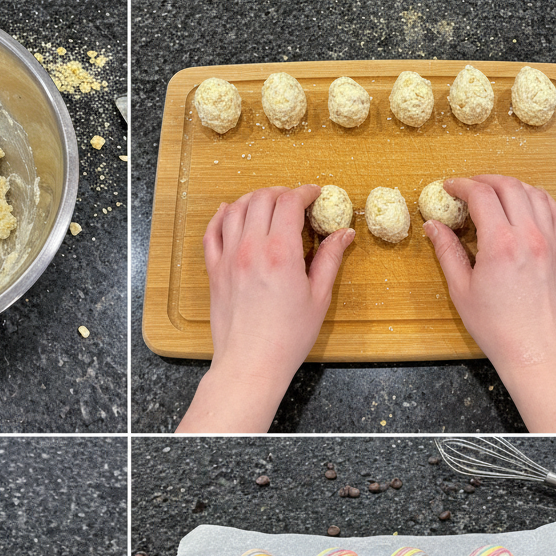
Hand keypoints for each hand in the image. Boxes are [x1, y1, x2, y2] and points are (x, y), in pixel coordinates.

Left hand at [178, 185, 352, 432]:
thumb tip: (343, 234)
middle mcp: (251, 248)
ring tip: (267, 203)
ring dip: (253, 199)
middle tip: (294, 200)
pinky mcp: (214, 271)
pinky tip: (229, 212)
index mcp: (281, 253)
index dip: (305, 192)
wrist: (250, 363)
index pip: (290, 202)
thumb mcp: (318, 297)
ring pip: (235, 209)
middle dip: (281, 192)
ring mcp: (229, 258)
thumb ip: (329, 259)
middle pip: (262, 199)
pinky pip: (212, 232)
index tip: (314, 195)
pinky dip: (221, 216)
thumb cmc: (287, 337)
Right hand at [424, 175, 555, 431]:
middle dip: (484, 181)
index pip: (481, 196)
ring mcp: (550, 240)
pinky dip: (536, 199)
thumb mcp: (461, 289)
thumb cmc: (495, 326)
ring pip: (533, 193)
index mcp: (499, 244)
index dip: (462, 185)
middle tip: (467, 187)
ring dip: (510, 186)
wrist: (534, 347)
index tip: (449, 187)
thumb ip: (447, 252)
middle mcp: (529, 235)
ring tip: (493, 194)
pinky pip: (553, 210)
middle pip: (508, 187)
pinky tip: (524, 204)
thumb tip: (433, 226)